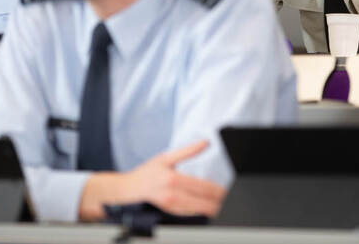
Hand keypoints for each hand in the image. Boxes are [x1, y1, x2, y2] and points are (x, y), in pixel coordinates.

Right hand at [78, 140, 225, 220]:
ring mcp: (172, 207)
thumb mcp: (166, 157)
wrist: (128, 190)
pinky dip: (200, 213)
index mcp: (175, 179)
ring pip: (199, 212)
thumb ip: (188, 151)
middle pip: (205, 203)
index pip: (205, 188)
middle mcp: (174, 196)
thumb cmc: (146, 173)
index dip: (219, 191)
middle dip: (219, 203)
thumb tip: (205, 142)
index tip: (228, 191)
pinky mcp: (170, 214)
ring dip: (212, 210)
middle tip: (230, 200)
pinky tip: (208, 211)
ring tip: (222, 206)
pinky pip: (190, 215)